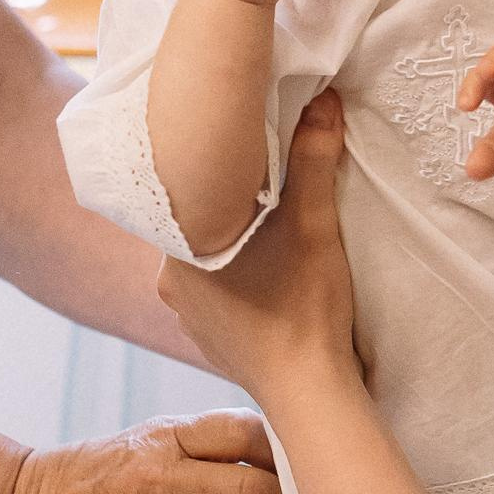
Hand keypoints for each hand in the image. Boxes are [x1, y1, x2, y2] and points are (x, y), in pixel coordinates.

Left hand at [159, 90, 361, 404]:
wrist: (309, 393)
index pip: (181, 188)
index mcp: (176, 250)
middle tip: (261, 172)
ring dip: (234, 237)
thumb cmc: (303, 309)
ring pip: (207, 255)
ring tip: (269, 218)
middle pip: (195, 220)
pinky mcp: (214, 338)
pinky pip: (219, 289)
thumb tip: (324, 100)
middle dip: (227, 199)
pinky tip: (269, 268)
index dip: (209, 164)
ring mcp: (189, 316)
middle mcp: (170, 283)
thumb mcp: (313, 224)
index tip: (236, 146)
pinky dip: (240, 274)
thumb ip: (312, 159)